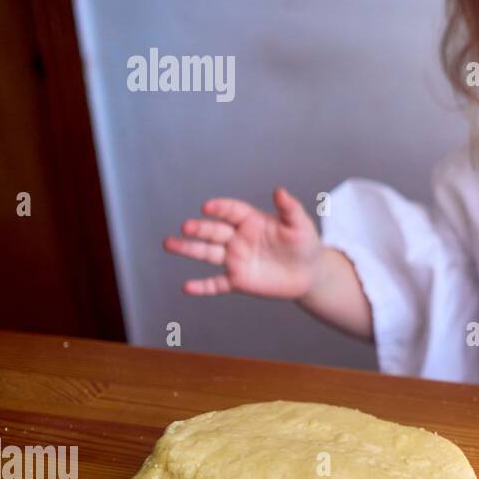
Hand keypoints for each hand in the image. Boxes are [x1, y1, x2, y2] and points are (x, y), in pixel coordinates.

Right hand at [163, 188, 322, 297]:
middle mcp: (238, 238)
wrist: (309, 274)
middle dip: (199, 229)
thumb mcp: (300, 225)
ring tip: (169, 244)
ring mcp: (235, 259)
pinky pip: (216, 284)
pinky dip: (202, 286)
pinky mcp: (238, 281)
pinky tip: (187, 287)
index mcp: (250, 221)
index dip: (220, 208)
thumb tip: (280, 191)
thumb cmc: (304, 244)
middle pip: (214, 231)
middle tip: (186, 227)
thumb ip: (289, 209)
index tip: (208, 207)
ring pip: (207, 253)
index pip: (231, 211)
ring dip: (188, 249)